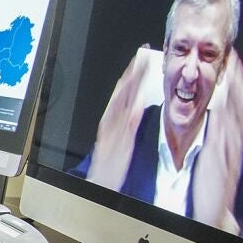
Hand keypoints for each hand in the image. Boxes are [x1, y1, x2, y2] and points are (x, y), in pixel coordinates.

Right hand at [88, 46, 160, 189]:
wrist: (100, 188)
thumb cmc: (111, 167)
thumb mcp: (118, 141)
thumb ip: (127, 122)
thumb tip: (138, 104)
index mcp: (111, 122)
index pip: (122, 93)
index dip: (132, 74)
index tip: (141, 58)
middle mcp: (111, 124)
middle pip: (122, 94)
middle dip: (132, 73)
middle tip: (142, 54)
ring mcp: (115, 134)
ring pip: (123, 106)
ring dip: (131, 88)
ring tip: (140, 69)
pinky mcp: (120, 147)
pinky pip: (127, 130)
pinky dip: (132, 116)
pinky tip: (139, 104)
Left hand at [193, 49, 242, 233]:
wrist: (211, 213)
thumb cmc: (208, 186)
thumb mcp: (212, 158)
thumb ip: (213, 139)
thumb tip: (210, 119)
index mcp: (226, 142)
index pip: (232, 108)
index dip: (234, 86)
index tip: (232, 65)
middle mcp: (230, 142)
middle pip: (237, 106)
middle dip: (237, 81)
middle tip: (235, 58)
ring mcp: (227, 148)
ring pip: (234, 114)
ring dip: (235, 91)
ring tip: (233, 69)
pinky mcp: (219, 157)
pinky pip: (224, 132)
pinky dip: (226, 115)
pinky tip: (224, 101)